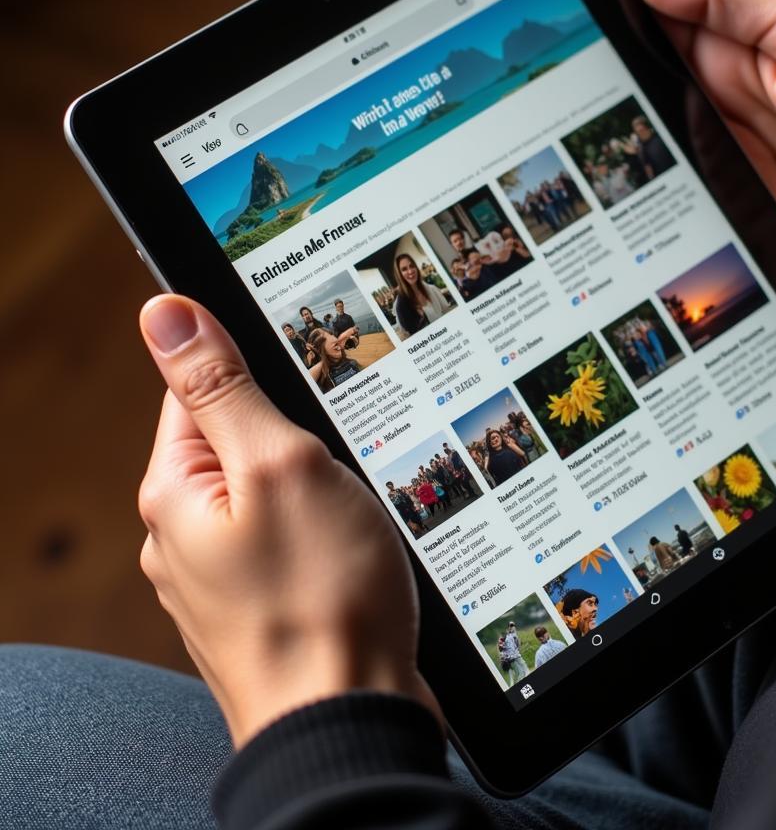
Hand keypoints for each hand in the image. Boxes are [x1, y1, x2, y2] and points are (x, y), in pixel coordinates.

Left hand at [137, 294, 439, 746]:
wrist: (349, 723)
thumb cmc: (322, 598)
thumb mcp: (277, 463)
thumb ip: (222, 386)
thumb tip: (164, 312)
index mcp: (175, 492)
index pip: (197, 390)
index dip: (257, 375)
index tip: (307, 389)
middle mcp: (185, 537)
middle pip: (241, 443)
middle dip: (296, 440)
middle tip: (340, 467)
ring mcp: (222, 579)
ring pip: (273, 495)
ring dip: (317, 490)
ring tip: (352, 519)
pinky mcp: (262, 606)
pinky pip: (290, 542)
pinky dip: (323, 535)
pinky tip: (352, 555)